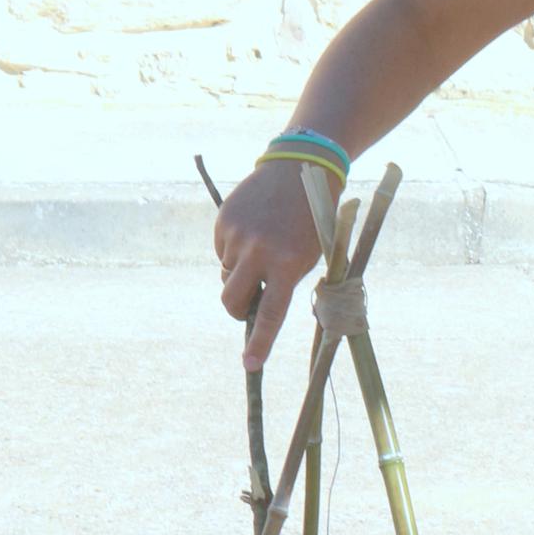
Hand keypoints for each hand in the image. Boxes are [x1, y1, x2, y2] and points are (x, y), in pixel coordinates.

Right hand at [214, 161, 325, 366]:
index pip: (271, 314)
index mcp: (288, 264)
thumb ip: (285, 282)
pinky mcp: (224, 221)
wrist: (299, 169)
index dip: (260, 342)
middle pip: (232, 300)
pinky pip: (222, 251)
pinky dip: (233, 249)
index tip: (250, 365)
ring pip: (227, 275)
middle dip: (237, 309)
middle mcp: (259, 252)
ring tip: (263, 245)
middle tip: (248, 305)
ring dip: (239, 272)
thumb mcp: (310, 254)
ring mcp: (238, 236)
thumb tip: (257, 310)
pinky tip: (253, 229)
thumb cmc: (311, 220)